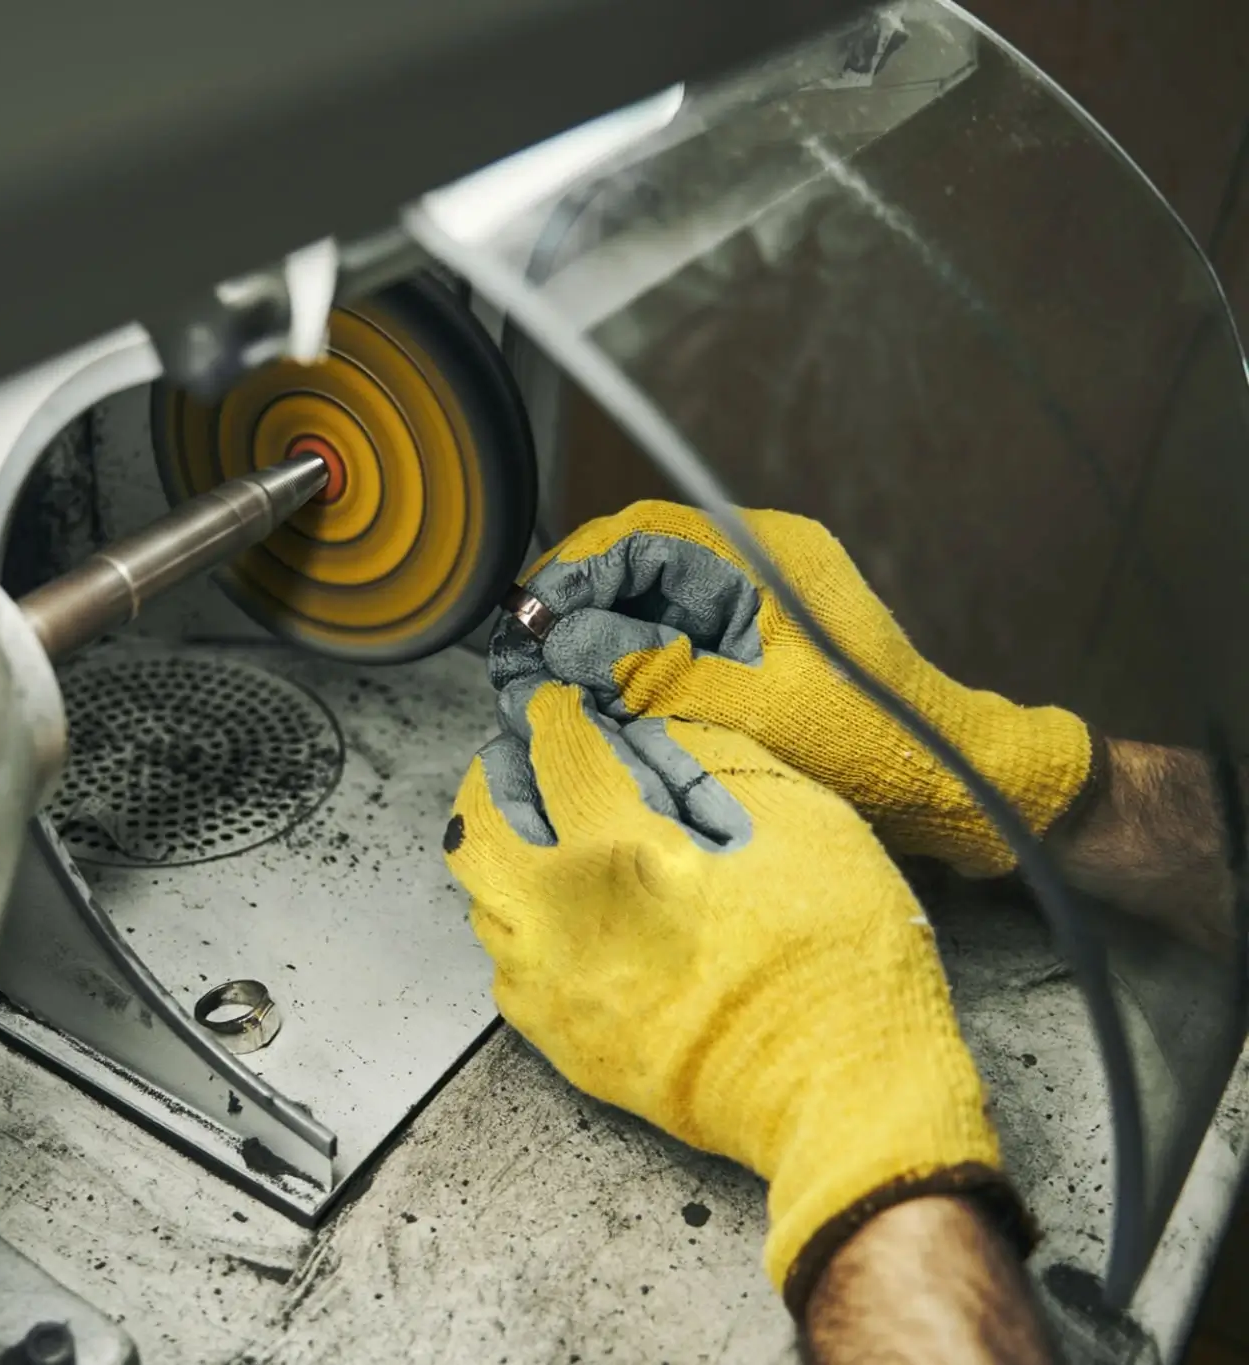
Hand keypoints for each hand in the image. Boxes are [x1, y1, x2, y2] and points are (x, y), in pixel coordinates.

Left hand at [444, 681, 1028, 1307]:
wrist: (836, 1094)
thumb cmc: (837, 955)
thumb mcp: (805, 823)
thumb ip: (716, 764)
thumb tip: (652, 733)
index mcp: (618, 847)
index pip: (553, 751)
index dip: (552, 714)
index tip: (560, 703)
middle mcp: (558, 912)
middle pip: (477, 823)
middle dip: (497, 780)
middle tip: (528, 762)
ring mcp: (548, 983)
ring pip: (480, 895)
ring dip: (502, 853)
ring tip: (542, 834)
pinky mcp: (556, 1040)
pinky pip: (505, 965)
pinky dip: (521, 927)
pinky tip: (564, 916)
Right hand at [495, 500, 1095, 876]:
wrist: (952, 789)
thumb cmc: (874, 743)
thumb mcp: (753, 705)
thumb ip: (651, 669)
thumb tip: (555, 646)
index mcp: (763, 554)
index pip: (640, 531)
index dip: (573, 572)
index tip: (527, 621)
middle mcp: (752, 567)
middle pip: (630, 566)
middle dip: (571, 611)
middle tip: (522, 661)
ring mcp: (750, 611)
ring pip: (639, 607)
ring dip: (589, 645)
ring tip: (546, 689)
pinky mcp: (746, 656)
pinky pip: (663, 646)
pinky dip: (620, 673)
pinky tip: (592, 710)